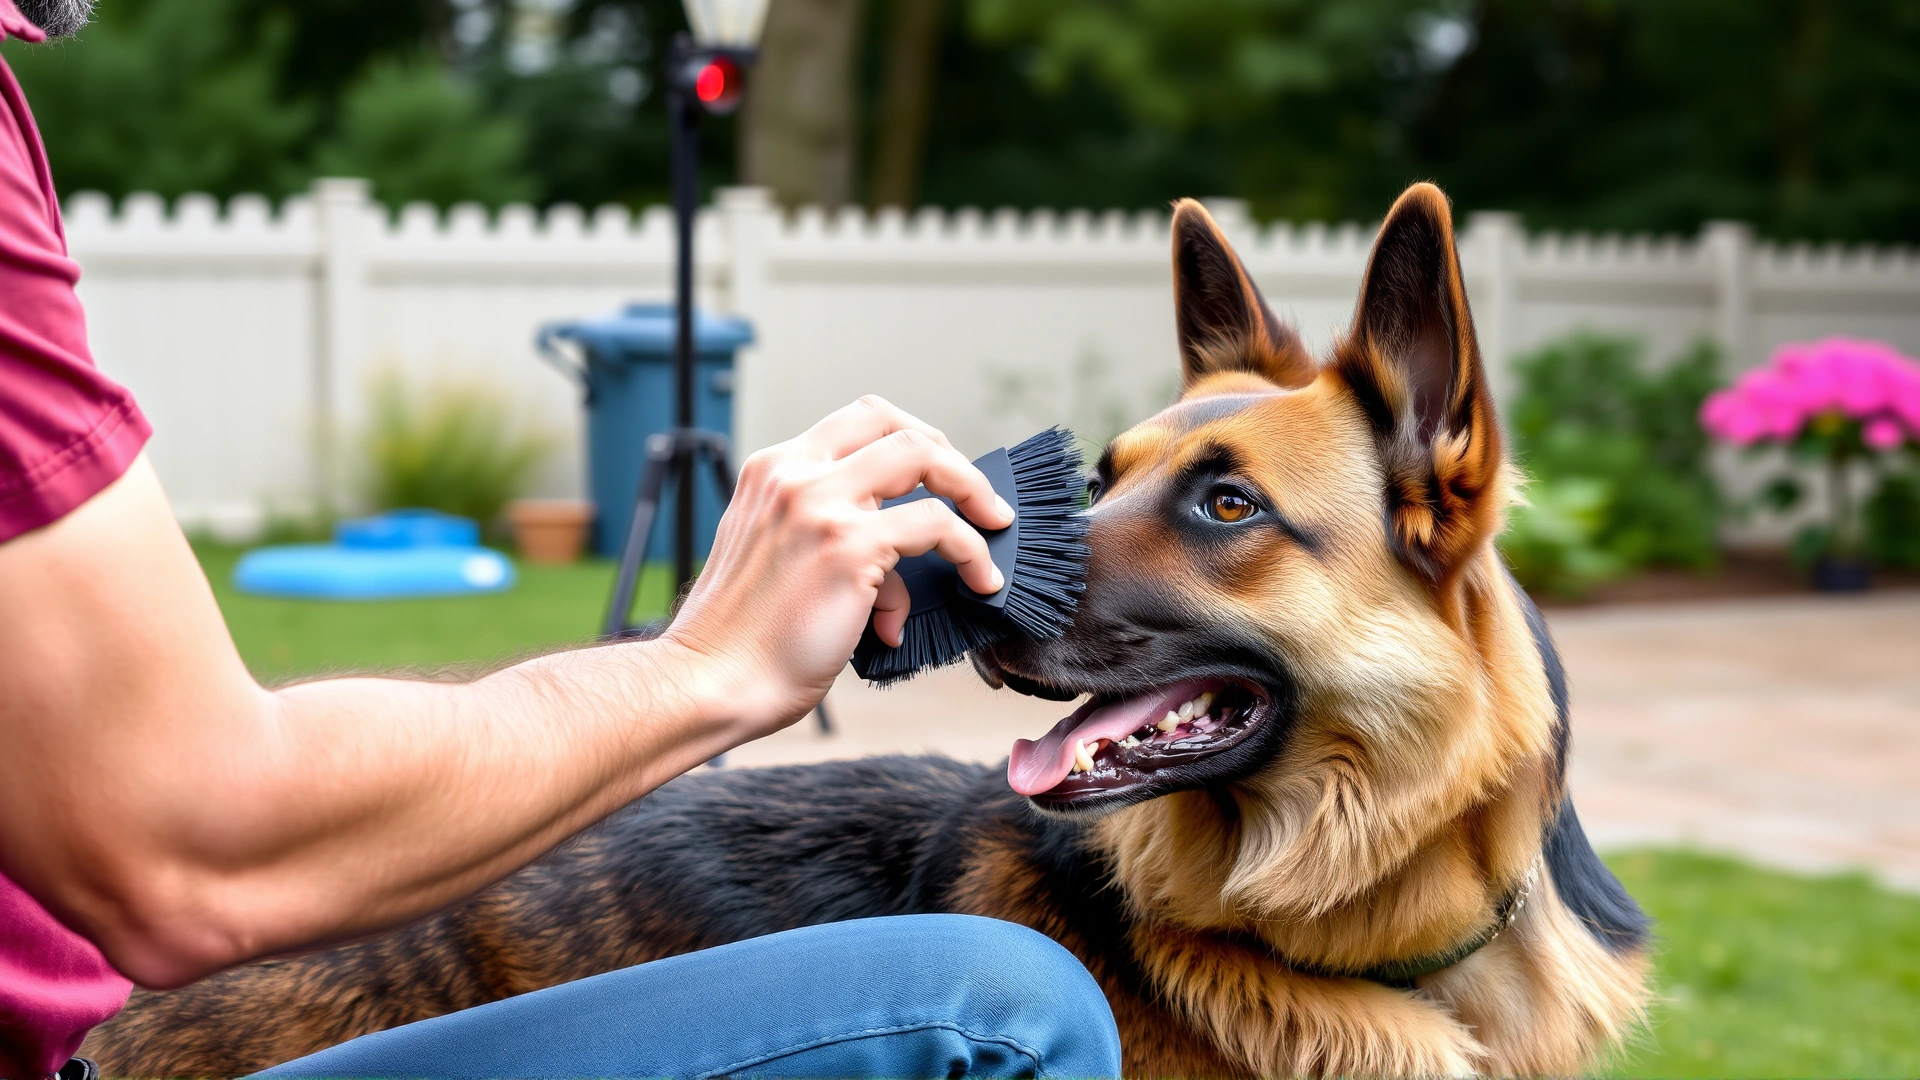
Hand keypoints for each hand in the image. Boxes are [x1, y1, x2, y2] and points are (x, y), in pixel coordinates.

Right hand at [662, 396, 1013, 738]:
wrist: (711, 682)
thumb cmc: (744, 640)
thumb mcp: (777, 557)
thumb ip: (828, 532)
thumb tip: (904, 547)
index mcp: (771, 471)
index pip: (856, 422)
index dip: (910, 439)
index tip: (937, 475)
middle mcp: (793, 475)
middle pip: (894, 423)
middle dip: (948, 456)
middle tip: (976, 498)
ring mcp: (820, 504)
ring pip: (924, 455)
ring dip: (971, 491)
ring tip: (991, 531)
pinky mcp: (848, 546)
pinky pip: (936, 525)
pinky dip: (970, 550)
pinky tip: (979, 581)